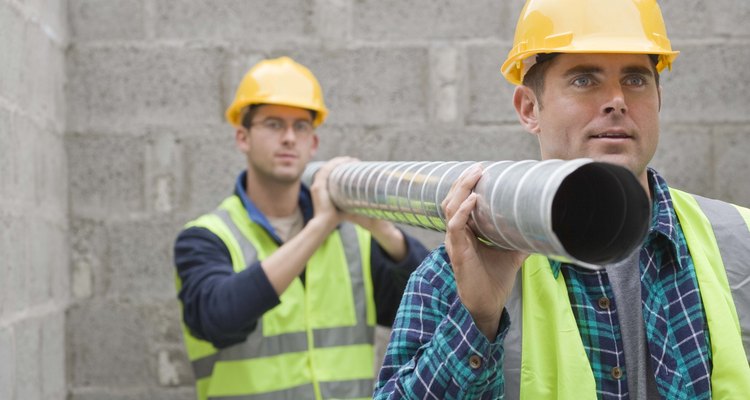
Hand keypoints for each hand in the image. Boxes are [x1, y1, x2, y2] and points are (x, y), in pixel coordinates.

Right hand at [309, 156, 355, 231]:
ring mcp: (317, 185)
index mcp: (322, 188)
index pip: (330, 172)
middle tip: (354, 160)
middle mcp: (318, 185)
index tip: (352, 164)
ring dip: (339, 161)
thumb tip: (363, 198)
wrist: (325, 223)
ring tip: (351, 159)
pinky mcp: (318, 187)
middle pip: (329, 167)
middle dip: (341, 161)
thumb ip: (350, 200)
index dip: (340, 166)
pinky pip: (326, 171)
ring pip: (328, 167)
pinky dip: (335, 165)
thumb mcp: (344, 204)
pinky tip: (344, 161)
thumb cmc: (336, 217)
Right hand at [442, 164, 527, 338]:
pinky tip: (474, 200)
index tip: (482, 170)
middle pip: (452, 200)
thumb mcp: (513, 253)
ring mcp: (455, 242)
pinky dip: (463, 212)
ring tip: (474, 175)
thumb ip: (522, 237)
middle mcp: (457, 234)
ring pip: (450, 208)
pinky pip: (455, 227)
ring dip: (461, 190)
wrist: (488, 304)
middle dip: (463, 181)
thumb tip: (544, 225)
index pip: (460, 202)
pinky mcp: (458, 253)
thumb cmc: (495, 279)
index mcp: (467, 232)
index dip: (467, 185)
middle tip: (478, 167)